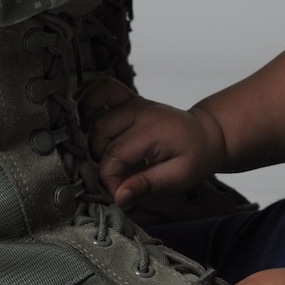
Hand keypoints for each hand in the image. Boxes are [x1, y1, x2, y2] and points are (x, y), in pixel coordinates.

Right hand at [87, 81, 226, 206]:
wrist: (206, 135)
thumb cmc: (195, 156)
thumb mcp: (179, 177)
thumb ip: (147, 185)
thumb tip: (119, 197)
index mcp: (152, 130)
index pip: (114, 155)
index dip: (109, 179)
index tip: (119, 193)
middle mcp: (140, 112)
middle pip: (99, 132)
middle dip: (100, 158)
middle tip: (116, 175)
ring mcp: (133, 103)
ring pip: (94, 111)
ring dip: (89, 132)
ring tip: (98, 151)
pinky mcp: (129, 100)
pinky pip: (103, 88)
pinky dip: (88, 95)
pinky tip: (78, 105)